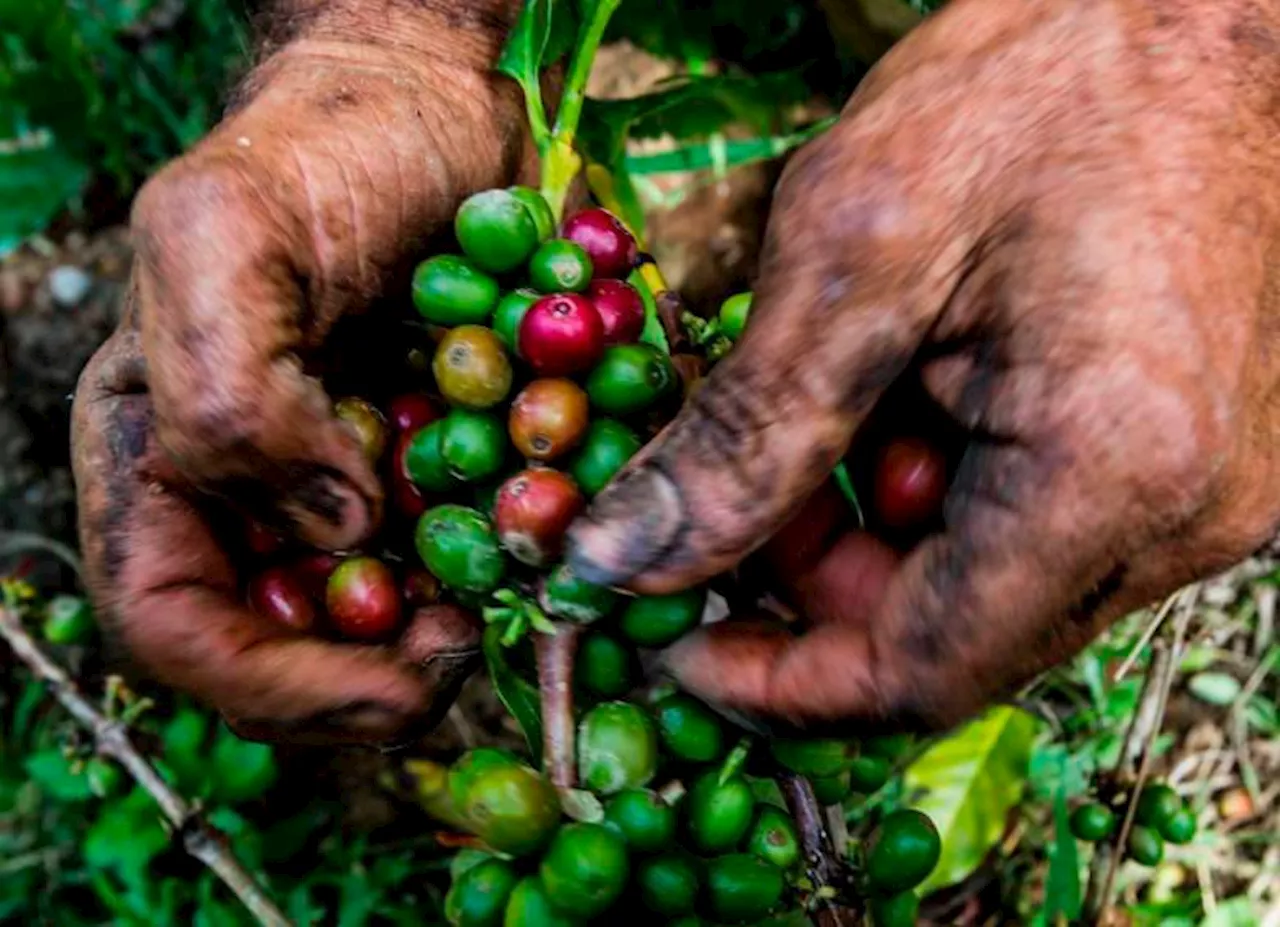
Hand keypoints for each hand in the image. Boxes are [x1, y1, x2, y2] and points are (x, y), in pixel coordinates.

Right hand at [72, 2, 527, 743]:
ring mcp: (343, 486)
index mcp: (162, 456)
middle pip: (286, 650)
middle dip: (374, 676)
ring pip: (381, 623)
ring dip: (447, 632)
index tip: (391, 680)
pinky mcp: (426, 465)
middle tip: (465, 646)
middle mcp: (249, 491)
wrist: (428, 107)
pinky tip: (544, 532)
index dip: (273, 683)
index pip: (175, 627)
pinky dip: (503, 566)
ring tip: (512, 590)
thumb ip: (230, 394)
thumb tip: (336, 532)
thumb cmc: (317, 148)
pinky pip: (460, 554)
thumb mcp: (225, 236)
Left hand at [569, 0, 1279, 732]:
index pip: (924, 672)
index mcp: (1113, 471)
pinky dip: (943, 493)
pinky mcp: (1201, 455)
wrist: (1199, 3)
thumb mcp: (851, 254)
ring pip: (995, 592)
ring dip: (874, 538)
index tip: (678, 649)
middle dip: (819, 592)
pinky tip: (908, 392)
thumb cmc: (1042, 84)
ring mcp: (1212, 490)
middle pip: (960, 641)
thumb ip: (742, 435)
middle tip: (735, 500)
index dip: (782, 684)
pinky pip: (1043, 531)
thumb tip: (623, 558)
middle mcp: (1192, 513)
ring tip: (823, 413)